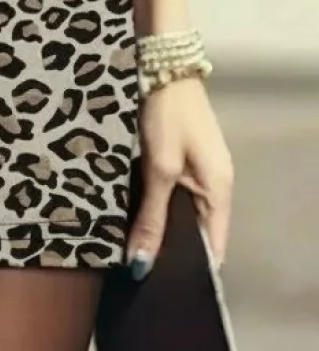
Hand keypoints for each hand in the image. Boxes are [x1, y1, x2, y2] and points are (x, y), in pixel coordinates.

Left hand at [128, 78, 233, 278]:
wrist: (163, 64)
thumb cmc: (167, 116)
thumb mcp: (158, 169)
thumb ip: (152, 217)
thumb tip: (141, 264)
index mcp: (219, 192)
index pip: (214, 248)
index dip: (190, 270)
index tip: (160, 285)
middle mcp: (215, 185)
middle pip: (197, 232)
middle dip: (170, 250)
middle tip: (137, 270)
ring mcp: (199, 170)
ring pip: (181, 212)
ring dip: (160, 226)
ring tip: (131, 249)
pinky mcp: (182, 156)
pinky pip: (172, 192)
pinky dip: (156, 204)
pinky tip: (134, 214)